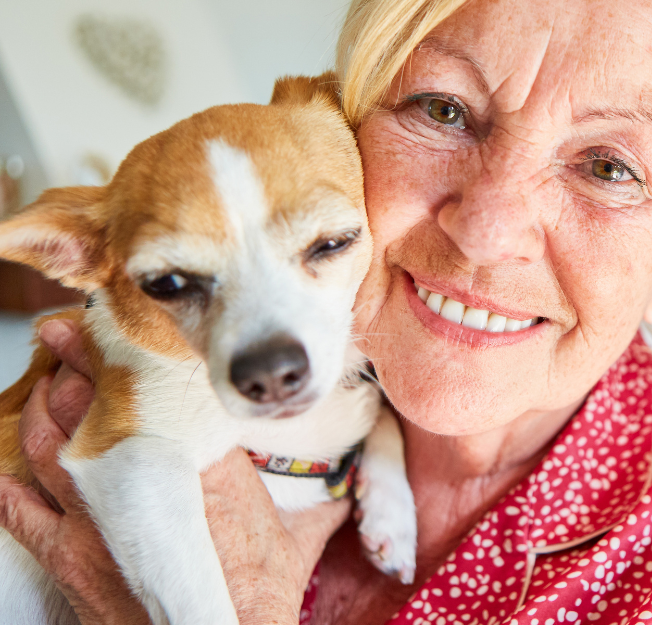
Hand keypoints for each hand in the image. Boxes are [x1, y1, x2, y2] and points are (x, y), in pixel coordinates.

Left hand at [0, 318, 350, 623]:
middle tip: (67, 336)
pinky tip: (8, 468)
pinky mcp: (67, 555)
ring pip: (50, 444)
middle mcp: (143, 478)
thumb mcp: (297, 542)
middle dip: (75, 365)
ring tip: (45, 382)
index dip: (126, 354)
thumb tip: (346, 485)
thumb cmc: (257, 598)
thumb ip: (318, 505)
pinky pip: (18, 509)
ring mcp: (95, 516)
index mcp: (203, 465)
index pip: (158, 393)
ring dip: (43, 408)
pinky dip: (8, 483)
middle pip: (94, 405)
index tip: (111, 326)